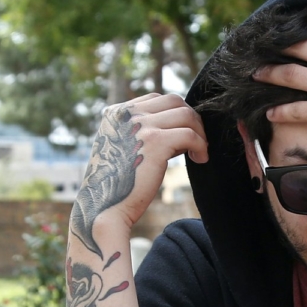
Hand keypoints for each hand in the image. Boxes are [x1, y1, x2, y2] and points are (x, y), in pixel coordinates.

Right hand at [69, 93, 207, 258]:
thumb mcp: (126, 148)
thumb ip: (144, 132)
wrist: (105, 208)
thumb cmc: (119, 185)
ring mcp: (139, 125)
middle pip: (175, 101)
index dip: (177, 116)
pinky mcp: (154, 142)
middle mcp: (126, 113)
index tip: (183, 137)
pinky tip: (200, 160)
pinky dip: (201, 146)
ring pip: (186, 115)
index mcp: (116, 112)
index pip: (158, 99)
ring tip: (199, 153)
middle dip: (192, 120)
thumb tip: (180, 126)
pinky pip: (190, 134)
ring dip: (200, 133)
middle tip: (197, 143)